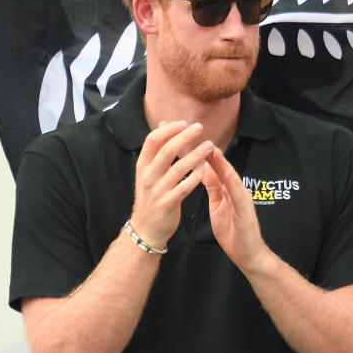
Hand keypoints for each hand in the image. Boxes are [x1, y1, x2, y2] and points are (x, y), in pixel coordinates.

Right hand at [129, 121, 211, 249]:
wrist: (146, 229)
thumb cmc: (151, 197)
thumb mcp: (148, 171)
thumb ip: (157, 149)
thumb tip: (163, 123)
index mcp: (142, 166)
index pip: (152, 140)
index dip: (168, 129)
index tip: (184, 123)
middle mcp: (147, 176)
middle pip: (166, 151)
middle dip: (184, 137)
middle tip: (199, 128)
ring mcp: (156, 191)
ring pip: (177, 168)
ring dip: (195, 155)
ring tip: (209, 146)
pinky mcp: (167, 204)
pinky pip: (183, 188)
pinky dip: (195, 178)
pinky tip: (206, 170)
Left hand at [201, 147, 271, 274]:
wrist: (248, 254)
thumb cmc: (232, 232)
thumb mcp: (217, 207)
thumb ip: (213, 189)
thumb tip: (204, 171)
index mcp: (228, 191)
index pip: (216, 170)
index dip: (204, 156)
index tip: (193, 144)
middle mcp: (237, 192)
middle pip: (224, 169)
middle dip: (212, 154)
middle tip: (201, 139)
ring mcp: (243, 200)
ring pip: (232, 179)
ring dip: (223, 164)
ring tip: (213, 150)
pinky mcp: (246, 211)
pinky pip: (238, 196)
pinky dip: (233, 183)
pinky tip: (227, 173)